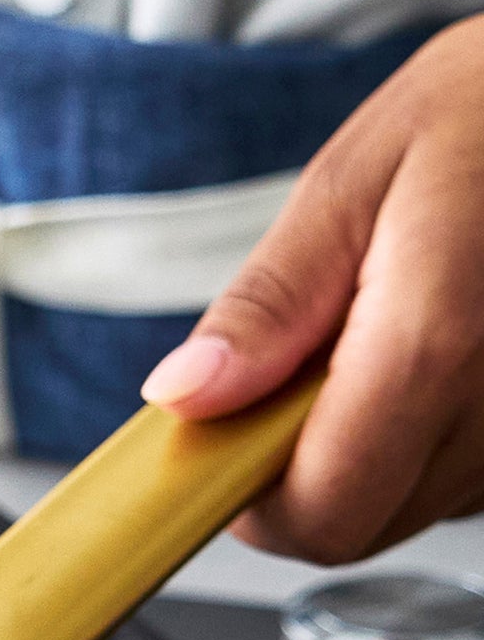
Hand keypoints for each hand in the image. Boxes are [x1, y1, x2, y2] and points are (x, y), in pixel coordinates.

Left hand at [140, 14, 483, 562]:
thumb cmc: (479, 115)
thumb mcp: (347, 186)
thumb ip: (266, 305)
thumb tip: (185, 394)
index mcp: (433, 346)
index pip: (321, 513)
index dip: (249, 501)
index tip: (218, 446)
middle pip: (359, 525)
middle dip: (298, 474)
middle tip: (288, 375)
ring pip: (409, 507)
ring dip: (361, 454)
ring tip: (369, 342)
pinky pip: (458, 477)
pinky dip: (416, 437)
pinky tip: (423, 353)